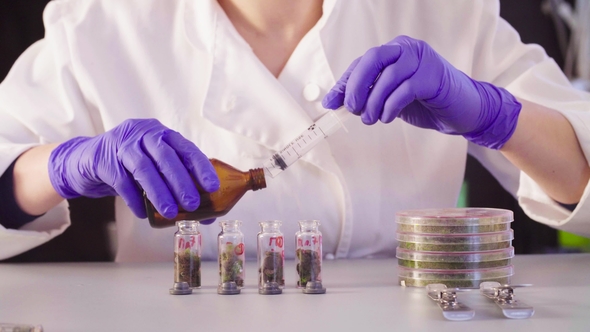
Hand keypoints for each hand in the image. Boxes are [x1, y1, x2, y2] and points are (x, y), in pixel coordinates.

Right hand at [48, 118, 219, 220]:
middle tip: (192, 204)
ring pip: (144, 168)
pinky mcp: (103, 159)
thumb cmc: (127, 166)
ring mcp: (121, 144)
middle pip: (166, 156)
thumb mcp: (152, 167)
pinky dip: (134, 198)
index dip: (201, 167)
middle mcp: (142, 134)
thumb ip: (173, 184)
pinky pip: (121, 181)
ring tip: (171, 212)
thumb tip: (204, 214)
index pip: (186, 148)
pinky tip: (143, 213)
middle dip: (181, 182)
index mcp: (160, 134)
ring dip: (159, 192)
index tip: (213, 187)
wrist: (84, 160)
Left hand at [322, 35, 520, 148]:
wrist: (463, 111)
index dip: (344, 83)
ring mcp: (423, 60)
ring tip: (371, 119)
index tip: (331, 103)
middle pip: (373, 59)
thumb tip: (336, 102)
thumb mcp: (390, 98)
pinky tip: (388, 117)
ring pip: (388, 76)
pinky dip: (390, 106)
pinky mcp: (434, 77)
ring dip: (374, 102)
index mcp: (395, 51)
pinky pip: (404, 90)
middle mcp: (408, 49)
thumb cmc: (425, 102)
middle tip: (352, 108)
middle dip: (356, 85)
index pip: (362, 62)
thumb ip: (368, 95)